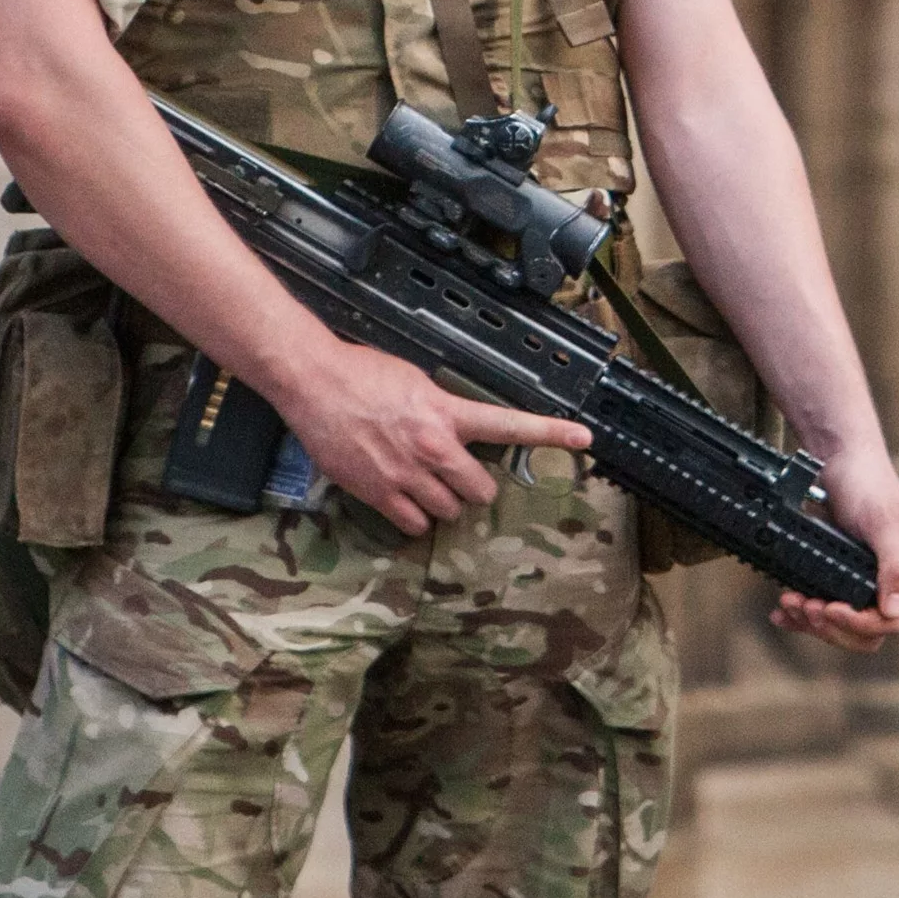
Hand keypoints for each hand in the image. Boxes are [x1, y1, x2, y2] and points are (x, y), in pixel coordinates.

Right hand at [266, 340, 592, 536]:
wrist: (315, 383)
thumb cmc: (363, 373)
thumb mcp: (418, 382)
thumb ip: (444, 408)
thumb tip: (456, 425)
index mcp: (448, 414)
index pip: (511, 425)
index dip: (551, 434)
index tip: (583, 439)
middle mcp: (434, 448)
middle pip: (479, 490)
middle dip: (475, 487)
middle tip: (461, 477)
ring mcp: (405, 475)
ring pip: (448, 511)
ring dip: (444, 503)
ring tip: (427, 484)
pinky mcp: (377, 493)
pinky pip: (413, 524)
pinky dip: (415, 518)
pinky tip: (406, 499)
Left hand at [771, 438, 898, 654]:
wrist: (839, 459)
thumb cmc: (869, 483)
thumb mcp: (884, 522)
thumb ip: (896, 566)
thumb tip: (896, 611)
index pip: (892, 621)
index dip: (860, 622)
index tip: (833, 609)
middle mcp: (888, 583)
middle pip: (864, 632)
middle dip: (832, 625)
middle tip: (807, 606)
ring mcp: (861, 582)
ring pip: (839, 625)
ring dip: (812, 620)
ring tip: (790, 601)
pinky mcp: (837, 576)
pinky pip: (821, 609)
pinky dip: (800, 614)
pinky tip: (783, 610)